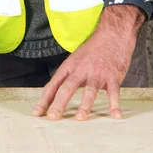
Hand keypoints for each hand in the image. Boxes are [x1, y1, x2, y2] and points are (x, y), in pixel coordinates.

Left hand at [32, 5, 145, 120]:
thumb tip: (54, 96)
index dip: (44, 99)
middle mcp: (81, 70)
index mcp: (69, 67)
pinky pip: (113, 92)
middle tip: (52, 118)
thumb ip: (67, 77)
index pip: (54, 84)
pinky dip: (114, 104)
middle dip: (59, 103)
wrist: (112, 34)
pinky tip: (115, 115)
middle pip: (68, 87)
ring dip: (84, 105)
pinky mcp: (112, 76)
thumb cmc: (92, 50)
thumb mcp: (75, 60)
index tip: (37, 113)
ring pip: (89, 90)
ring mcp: (97, 74)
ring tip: (79, 118)